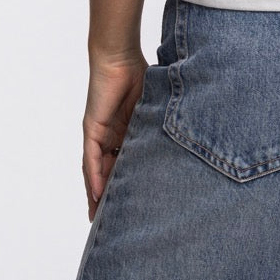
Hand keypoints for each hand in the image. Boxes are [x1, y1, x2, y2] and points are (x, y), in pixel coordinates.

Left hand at [82, 51, 147, 220]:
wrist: (120, 56)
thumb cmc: (138, 73)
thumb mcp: (154, 107)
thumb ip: (160, 123)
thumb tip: (187, 135)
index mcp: (126, 132)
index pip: (125, 164)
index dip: (127, 184)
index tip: (133, 206)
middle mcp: (110, 136)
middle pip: (109, 172)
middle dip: (110, 196)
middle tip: (113, 222)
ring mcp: (99, 134)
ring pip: (97, 171)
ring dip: (97, 194)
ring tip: (98, 217)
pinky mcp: (92, 129)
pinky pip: (91, 158)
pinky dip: (93, 177)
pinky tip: (96, 194)